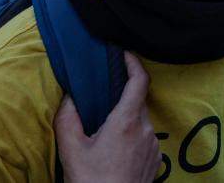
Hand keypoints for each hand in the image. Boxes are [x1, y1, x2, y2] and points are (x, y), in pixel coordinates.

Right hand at [55, 51, 157, 182]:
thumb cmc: (91, 182)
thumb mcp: (71, 150)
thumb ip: (68, 118)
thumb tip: (70, 97)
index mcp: (128, 121)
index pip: (140, 80)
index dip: (134, 63)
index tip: (124, 54)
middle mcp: (146, 129)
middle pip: (138, 101)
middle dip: (122, 96)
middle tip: (103, 97)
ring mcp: (153, 146)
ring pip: (141, 120)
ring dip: (126, 119)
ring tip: (104, 129)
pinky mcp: (155, 161)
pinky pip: (144, 138)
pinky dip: (132, 136)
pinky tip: (114, 149)